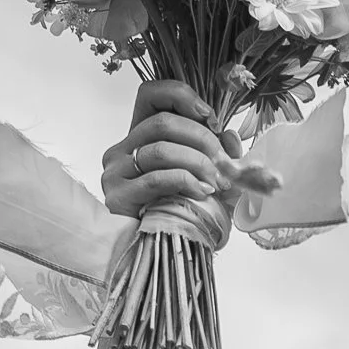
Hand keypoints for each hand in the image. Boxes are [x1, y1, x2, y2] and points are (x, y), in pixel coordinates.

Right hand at [98, 79, 281, 223]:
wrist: (157, 254)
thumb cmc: (180, 212)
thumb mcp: (206, 177)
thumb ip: (218, 154)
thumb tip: (231, 137)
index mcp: (141, 135)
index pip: (151, 94)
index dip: (181, 96)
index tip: (211, 118)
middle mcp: (123, 148)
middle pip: (163, 122)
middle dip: (203, 139)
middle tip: (225, 162)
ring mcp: (116, 171)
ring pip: (161, 149)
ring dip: (198, 163)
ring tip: (218, 182)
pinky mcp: (119, 196)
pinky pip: (157, 178)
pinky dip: (187, 181)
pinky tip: (202, 192)